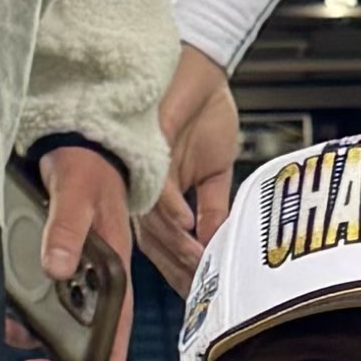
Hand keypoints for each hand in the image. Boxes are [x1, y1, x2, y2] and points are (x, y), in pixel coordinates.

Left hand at [10, 141, 138, 360]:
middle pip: (84, 328)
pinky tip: (6, 309)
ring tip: (8, 331)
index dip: (112, 357)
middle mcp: (96, 274)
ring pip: (58, 315)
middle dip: (58, 356)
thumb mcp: (77, 192)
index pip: (118, 321)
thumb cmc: (86, 163)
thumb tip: (58, 271)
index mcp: (114, 264)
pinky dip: (23, 307)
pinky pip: (41, 294)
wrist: (72, 138)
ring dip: (33, 331)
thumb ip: (68, 228)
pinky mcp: (53, 258)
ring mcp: (74, 268)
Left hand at [138, 48, 240, 293]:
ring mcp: (143, 173)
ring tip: (203, 266)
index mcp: (160, 198)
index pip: (166, 247)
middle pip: (156, 244)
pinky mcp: (145, 150)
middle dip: (180, 271)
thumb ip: (214, 207)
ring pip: (154, 223)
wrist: (201, 65)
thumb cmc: (201, 108)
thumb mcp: (216, 169)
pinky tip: (191, 229)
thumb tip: (218, 242)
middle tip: (203, 292)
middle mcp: (146, 190)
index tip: (204, 295)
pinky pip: (155, 189)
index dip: (184, 273)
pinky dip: (173, 212)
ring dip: (180, 248)